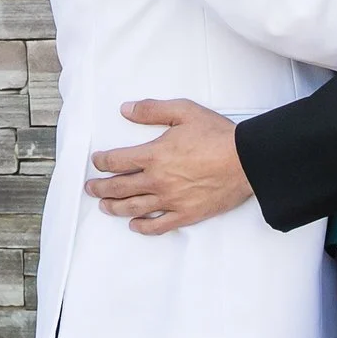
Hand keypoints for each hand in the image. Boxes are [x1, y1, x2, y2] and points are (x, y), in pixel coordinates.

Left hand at [84, 100, 252, 234]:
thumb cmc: (217, 135)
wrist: (246, 160)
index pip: (116, 161)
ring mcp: (171, 200)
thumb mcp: (183, 111)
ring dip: (114, 208)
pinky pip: (159, 226)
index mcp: (154, 155)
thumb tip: (125, 109)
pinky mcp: (186, 214)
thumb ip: (152, 110)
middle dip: (100, 188)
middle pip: (119, 188)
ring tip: (104, 207)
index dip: (101, 162)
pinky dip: (143, 227)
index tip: (96, 162)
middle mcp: (157, 180)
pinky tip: (134, 225)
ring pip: (133, 208)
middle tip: (90, 189)